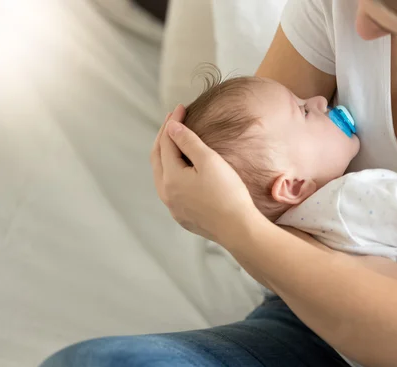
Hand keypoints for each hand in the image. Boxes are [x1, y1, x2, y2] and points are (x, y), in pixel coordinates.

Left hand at [150, 105, 259, 242]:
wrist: (238, 228)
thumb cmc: (227, 193)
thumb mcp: (210, 161)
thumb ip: (188, 142)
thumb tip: (172, 127)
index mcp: (170, 177)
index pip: (166, 142)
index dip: (173, 122)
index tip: (181, 107)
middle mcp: (166, 193)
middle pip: (158, 158)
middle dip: (164, 137)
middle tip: (173, 120)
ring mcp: (173, 207)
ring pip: (162, 175)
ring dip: (166, 156)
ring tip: (174, 142)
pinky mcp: (183, 217)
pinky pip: (171, 190)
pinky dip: (173, 173)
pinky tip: (182, 171)